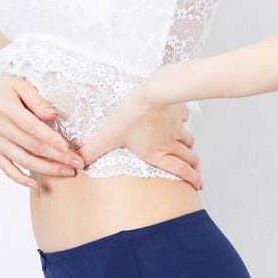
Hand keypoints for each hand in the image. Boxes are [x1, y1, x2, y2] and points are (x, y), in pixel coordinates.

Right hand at [0, 73, 83, 189]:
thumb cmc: (4, 89)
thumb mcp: (21, 86)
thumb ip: (38, 101)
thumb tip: (53, 116)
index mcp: (6, 108)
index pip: (32, 127)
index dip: (51, 139)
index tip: (68, 148)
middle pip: (31, 146)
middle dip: (57, 157)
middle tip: (77, 163)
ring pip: (23, 160)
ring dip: (46, 169)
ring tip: (66, 172)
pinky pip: (6, 169)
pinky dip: (20, 179)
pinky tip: (36, 185)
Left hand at [73, 85, 202, 190]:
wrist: (153, 91)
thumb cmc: (132, 115)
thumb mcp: (109, 135)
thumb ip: (93, 150)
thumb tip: (78, 163)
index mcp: (157, 153)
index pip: (181, 171)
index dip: (192, 180)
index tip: (198, 186)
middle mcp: (170, 142)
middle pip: (190, 158)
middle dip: (194, 166)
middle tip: (196, 172)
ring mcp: (175, 126)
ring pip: (189, 140)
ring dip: (190, 147)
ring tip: (188, 150)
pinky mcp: (176, 110)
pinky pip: (184, 117)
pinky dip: (184, 121)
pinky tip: (181, 119)